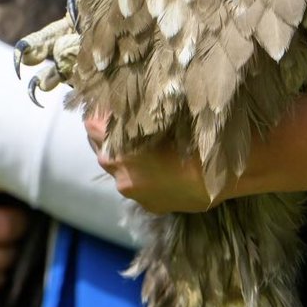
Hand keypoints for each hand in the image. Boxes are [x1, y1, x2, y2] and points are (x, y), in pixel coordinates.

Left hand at [83, 110, 214, 213]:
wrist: (215, 176)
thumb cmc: (186, 136)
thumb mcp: (159, 114)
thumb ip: (136, 112)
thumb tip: (128, 100)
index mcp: (113, 147)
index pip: (91, 124)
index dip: (100, 112)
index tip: (112, 103)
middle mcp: (116, 171)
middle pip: (101, 147)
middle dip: (109, 134)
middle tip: (125, 120)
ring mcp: (131, 191)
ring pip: (118, 169)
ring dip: (126, 157)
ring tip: (145, 145)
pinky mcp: (149, 205)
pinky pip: (138, 185)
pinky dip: (142, 175)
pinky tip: (160, 167)